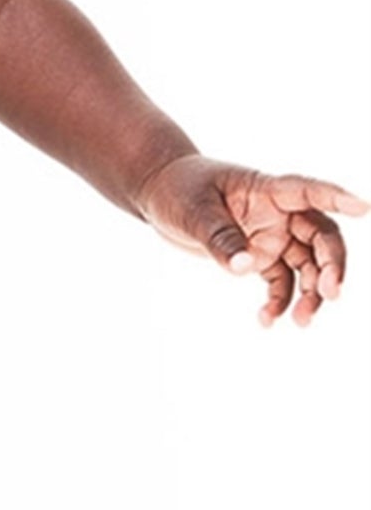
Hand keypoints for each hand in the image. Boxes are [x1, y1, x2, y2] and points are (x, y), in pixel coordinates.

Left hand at [136, 154, 368, 326]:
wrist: (158, 193)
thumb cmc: (177, 188)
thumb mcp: (193, 210)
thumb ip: (220, 237)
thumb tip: (246, 267)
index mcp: (265, 189)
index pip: (307, 191)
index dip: (336, 197)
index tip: (364, 208)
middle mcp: (276, 213)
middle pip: (320, 236)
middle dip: (331, 265)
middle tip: (329, 292)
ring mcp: (271, 236)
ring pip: (306, 265)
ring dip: (309, 292)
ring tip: (300, 320)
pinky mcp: (258, 256)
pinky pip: (279, 282)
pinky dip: (278, 302)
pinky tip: (267, 321)